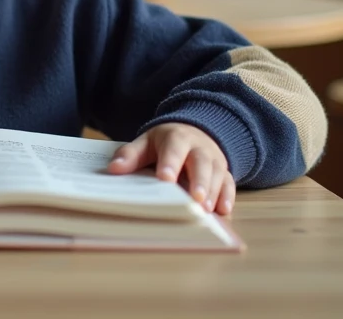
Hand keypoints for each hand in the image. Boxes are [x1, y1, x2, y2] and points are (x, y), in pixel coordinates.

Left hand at [105, 122, 234, 214]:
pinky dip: (228, 197)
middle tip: (194, 199)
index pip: (174, 149)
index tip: (165, 179)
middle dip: (199, 181)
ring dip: (214, 192)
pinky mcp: (224, 172)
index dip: (170, 163)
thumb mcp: (146, 143)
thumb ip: (131, 155)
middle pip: (201, 162)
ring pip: (218, 174)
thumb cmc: (165, 143)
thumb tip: (113, 169)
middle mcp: (199, 148)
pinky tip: (223, 211)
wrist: (194, 132)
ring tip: (206, 210)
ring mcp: (215, 160)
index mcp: (177, 137)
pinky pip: (230, 183)